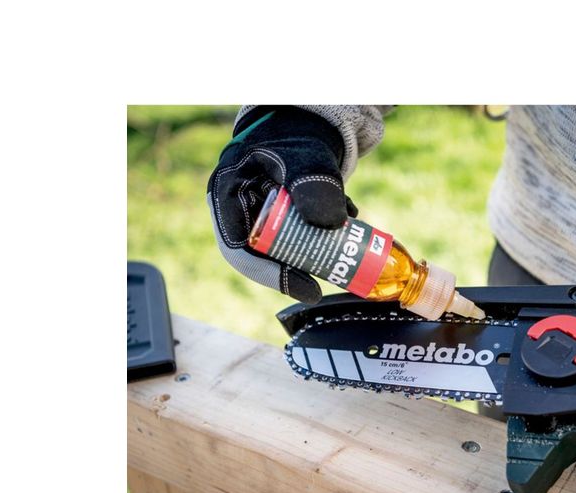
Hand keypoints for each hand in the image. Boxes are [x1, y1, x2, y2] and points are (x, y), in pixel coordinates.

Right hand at [207, 106, 359, 303]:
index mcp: (226, 193)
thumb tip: (330, 224)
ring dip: (315, 250)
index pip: (239, 249)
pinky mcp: (280, 214)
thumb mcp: (305, 156)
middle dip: (300, 266)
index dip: (271, 274)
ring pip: (282, 247)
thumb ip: (315, 183)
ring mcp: (257, 212)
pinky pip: (297, 235)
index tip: (307, 287)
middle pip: (261, 254)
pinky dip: (323, 234)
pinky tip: (348, 218)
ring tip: (348, 238)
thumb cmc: (295, 133)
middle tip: (333, 277)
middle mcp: (237, 208)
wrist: (305, 121)